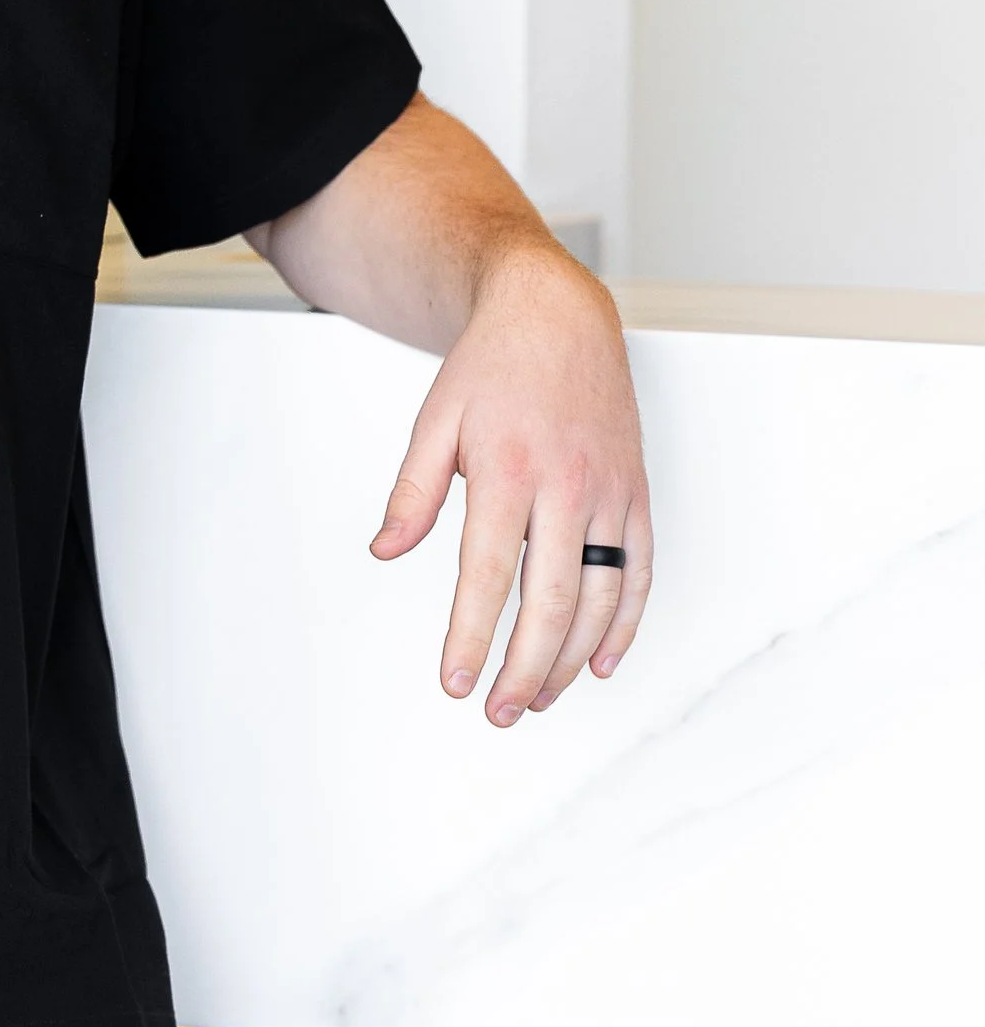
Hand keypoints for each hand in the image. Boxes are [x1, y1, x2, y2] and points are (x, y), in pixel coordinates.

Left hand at [370, 247, 651, 725]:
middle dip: (525, 668)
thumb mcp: (435, 420)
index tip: (454, 681)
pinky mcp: (635, 493)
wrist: (557, 314)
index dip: (470, 636)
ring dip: (571, 658)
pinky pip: (638, 571)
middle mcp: (566, 486)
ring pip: (599, 596)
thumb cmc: (491, 366)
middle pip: (550, 600)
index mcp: (508, 469)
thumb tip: (386, 551)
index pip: (487, 574)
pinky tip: (600, 662)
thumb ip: (413, 491)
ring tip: (540, 698)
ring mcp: (608, 492)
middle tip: (499, 712)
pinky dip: (625, 623)